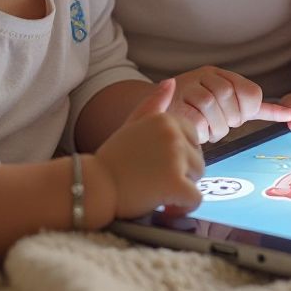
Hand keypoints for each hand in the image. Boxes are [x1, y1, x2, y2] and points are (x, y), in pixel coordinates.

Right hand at [95, 78, 203, 218]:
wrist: (93, 186)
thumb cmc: (112, 158)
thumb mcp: (132, 124)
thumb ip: (153, 103)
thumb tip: (171, 82)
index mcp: (166, 119)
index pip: (193, 138)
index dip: (179, 156)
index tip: (158, 165)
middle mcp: (173, 133)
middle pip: (197, 158)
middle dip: (182, 173)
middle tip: (155, 181)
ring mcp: (175, 157)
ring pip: (198, 177)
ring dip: (182, 189)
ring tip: (157, 192)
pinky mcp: (175, 182)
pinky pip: (195, 199)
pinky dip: (183, 208)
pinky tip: (165, 208)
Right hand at [168, 66, 290, 142]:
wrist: (151, 112)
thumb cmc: (196, 113)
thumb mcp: (227, 106)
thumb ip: (257, 109)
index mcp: (220, 74)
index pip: (250, 93)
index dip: (247, 112)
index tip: (236, 119)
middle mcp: (205, 75)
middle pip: (231, 99)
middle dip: (228, 121)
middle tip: (216, 125)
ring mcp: (188, 85)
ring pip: (213, 105)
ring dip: (213, 127)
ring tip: (204, 129)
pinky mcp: (173, 99)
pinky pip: (194, 115)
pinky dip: (198, 129)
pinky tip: (194, 129)